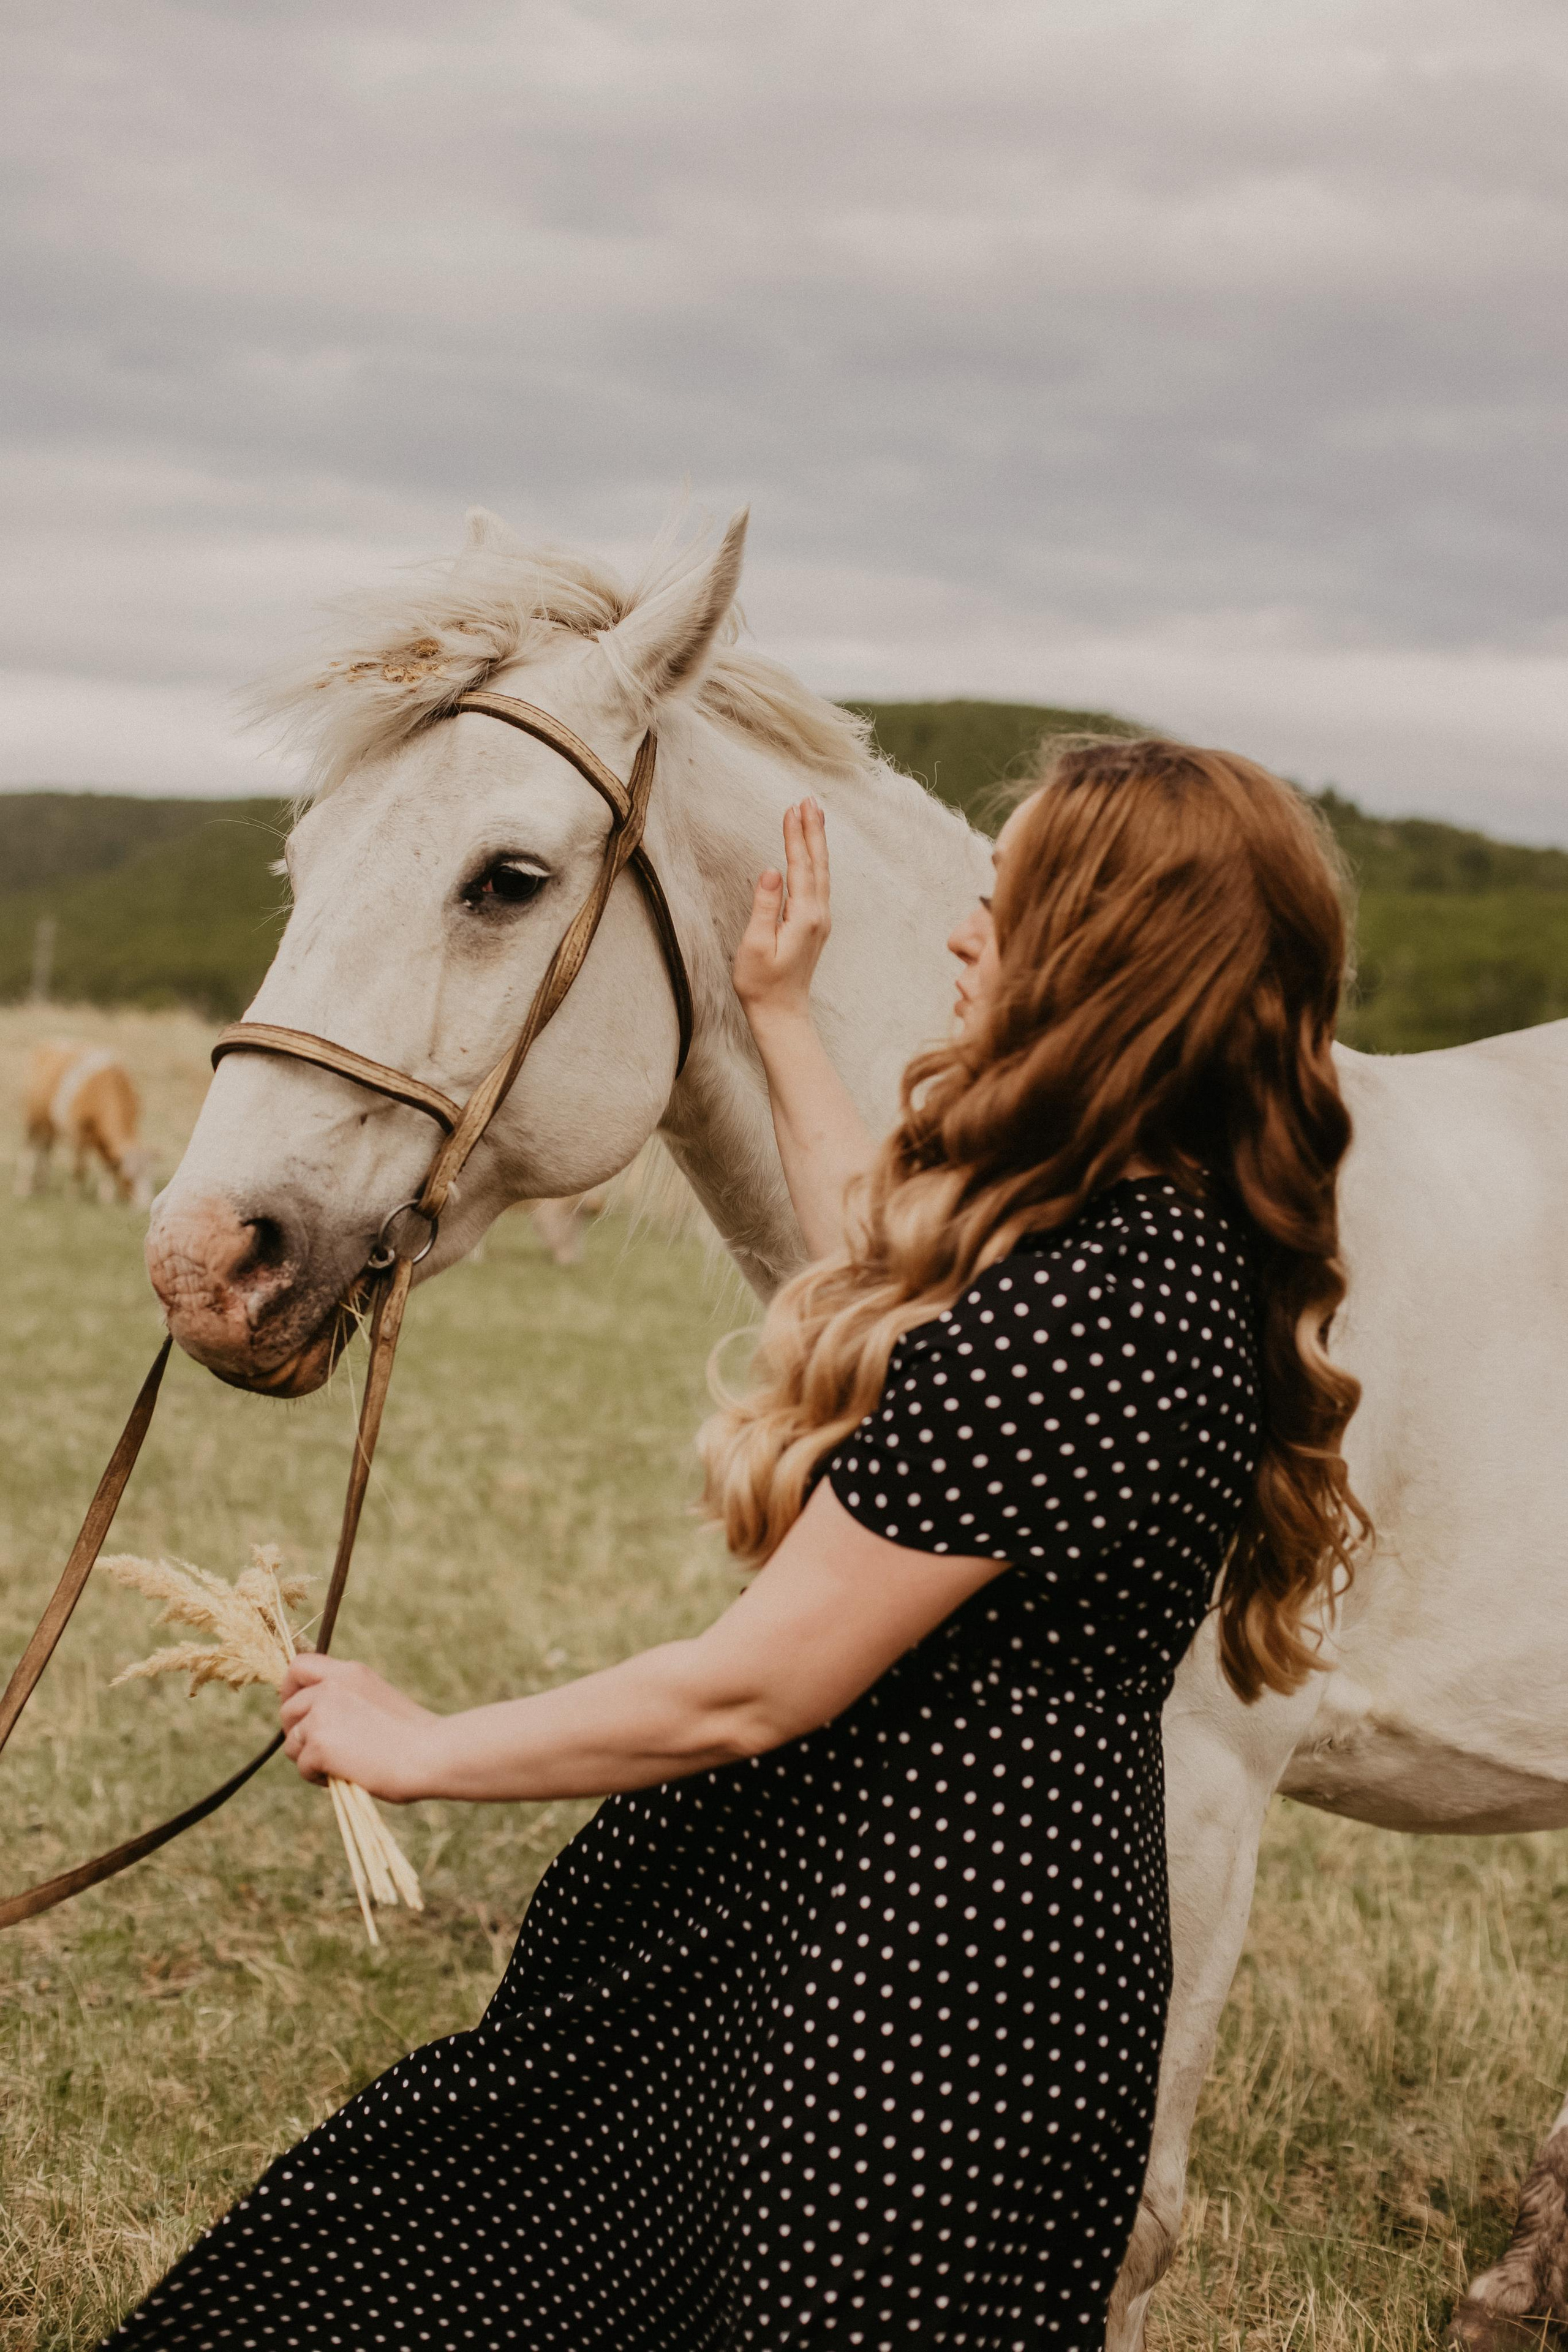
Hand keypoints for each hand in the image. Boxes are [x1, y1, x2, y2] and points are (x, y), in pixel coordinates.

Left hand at [279, 1653, 442, 1803]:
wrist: (430, 1753)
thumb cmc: (414, 1735)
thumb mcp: (377, 1699)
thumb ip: (346, 1699)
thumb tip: (315, 1719)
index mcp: (349, 1672)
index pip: (299, 1666)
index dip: (290, 1688)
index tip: (300, 1708)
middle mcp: (330, 1687)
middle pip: (288, 1709)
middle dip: (297, 1732)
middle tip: (320, 1750)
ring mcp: (322, 1715)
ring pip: (292, 1741)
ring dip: (308, 1758)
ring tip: (337, 1768)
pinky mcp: (319, 1744)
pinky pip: (302, 1766)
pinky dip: (317, 1777)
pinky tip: (342, 1778)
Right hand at [732, 799, 830, 1029]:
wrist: (781, 1014)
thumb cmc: (762, 984)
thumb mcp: (756, 946)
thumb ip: (765, 907)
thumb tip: (772, 870)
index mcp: (804, 917)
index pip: (800, 866)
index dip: (795, 836)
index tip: (791, 808)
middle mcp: (818, 915)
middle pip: (817, 864)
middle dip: (813, 830)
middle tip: (809, 800)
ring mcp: (819, 921)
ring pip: (820, 872)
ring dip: (816, 843)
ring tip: (812, 816)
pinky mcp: (815, 926)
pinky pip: (818, 884)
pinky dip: (814, 862)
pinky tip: (810, 853)